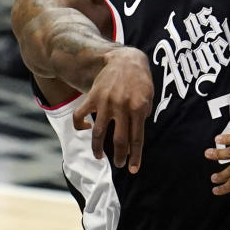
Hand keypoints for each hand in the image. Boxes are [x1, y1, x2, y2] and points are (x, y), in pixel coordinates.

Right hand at [72, 47, 152, 172]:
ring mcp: (105, 102)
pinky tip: (86, 128)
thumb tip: (136, 135)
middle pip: (119, 140)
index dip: (135, 156)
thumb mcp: (149, 96)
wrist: (125, 60)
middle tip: (118, 164)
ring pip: (98, 133)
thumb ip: (144, 115)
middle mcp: (122, 107)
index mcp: (139, 108)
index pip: (137, 139)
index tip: (133, 169)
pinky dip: (80, 125)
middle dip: (119, 156)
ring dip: (98, 148)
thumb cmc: (140, 80)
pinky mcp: (92, 98)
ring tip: (99, 156)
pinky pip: (81, 116)